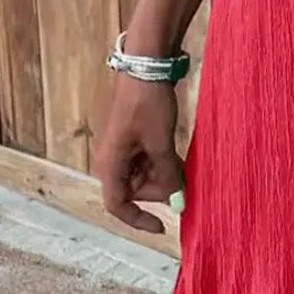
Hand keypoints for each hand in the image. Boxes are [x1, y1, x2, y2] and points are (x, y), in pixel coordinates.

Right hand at [95, 75, 183, 233]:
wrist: (147, 66)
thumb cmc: (148, 105)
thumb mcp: (161, 143)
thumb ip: (168, 176)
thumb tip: (178, 205)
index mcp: (110, 164)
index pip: (117, 205)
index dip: (138, 219)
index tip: (163, 227)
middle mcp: (112, 159)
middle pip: (134, 190)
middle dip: (159, 190)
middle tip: (183, 181)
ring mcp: (123, 147)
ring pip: (143, 175)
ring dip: (163, 175)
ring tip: (183, 165)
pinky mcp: (135, 136)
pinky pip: (148, 159)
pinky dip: (163, 162)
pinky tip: (178, 157)